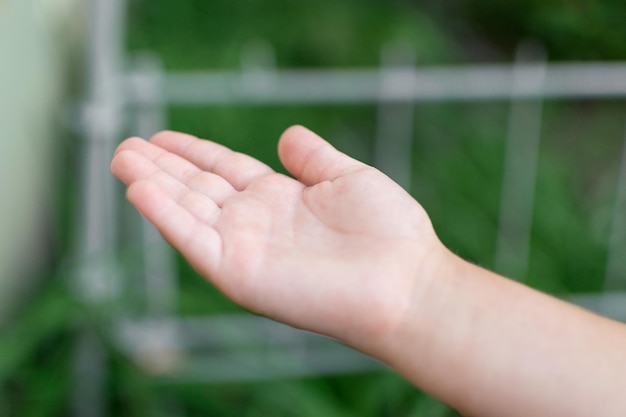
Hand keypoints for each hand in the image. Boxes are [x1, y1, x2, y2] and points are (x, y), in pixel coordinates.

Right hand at [111, 126, 439, 351]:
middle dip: (161, 166)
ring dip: (152, 185)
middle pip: (197, 188)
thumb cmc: (388, 232)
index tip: (161, 137)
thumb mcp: (347, 177)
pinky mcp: (239, 272)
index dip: (193, 152)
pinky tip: (140, 189)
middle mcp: (256, 222)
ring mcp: (245, 247)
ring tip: (121, 159)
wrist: (404, 280)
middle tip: (124, 146)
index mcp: (280, 198)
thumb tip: (287, 134)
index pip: (224, 170)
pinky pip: (193, 239)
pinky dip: (165, 215)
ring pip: (186, 210)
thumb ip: (313, 157)